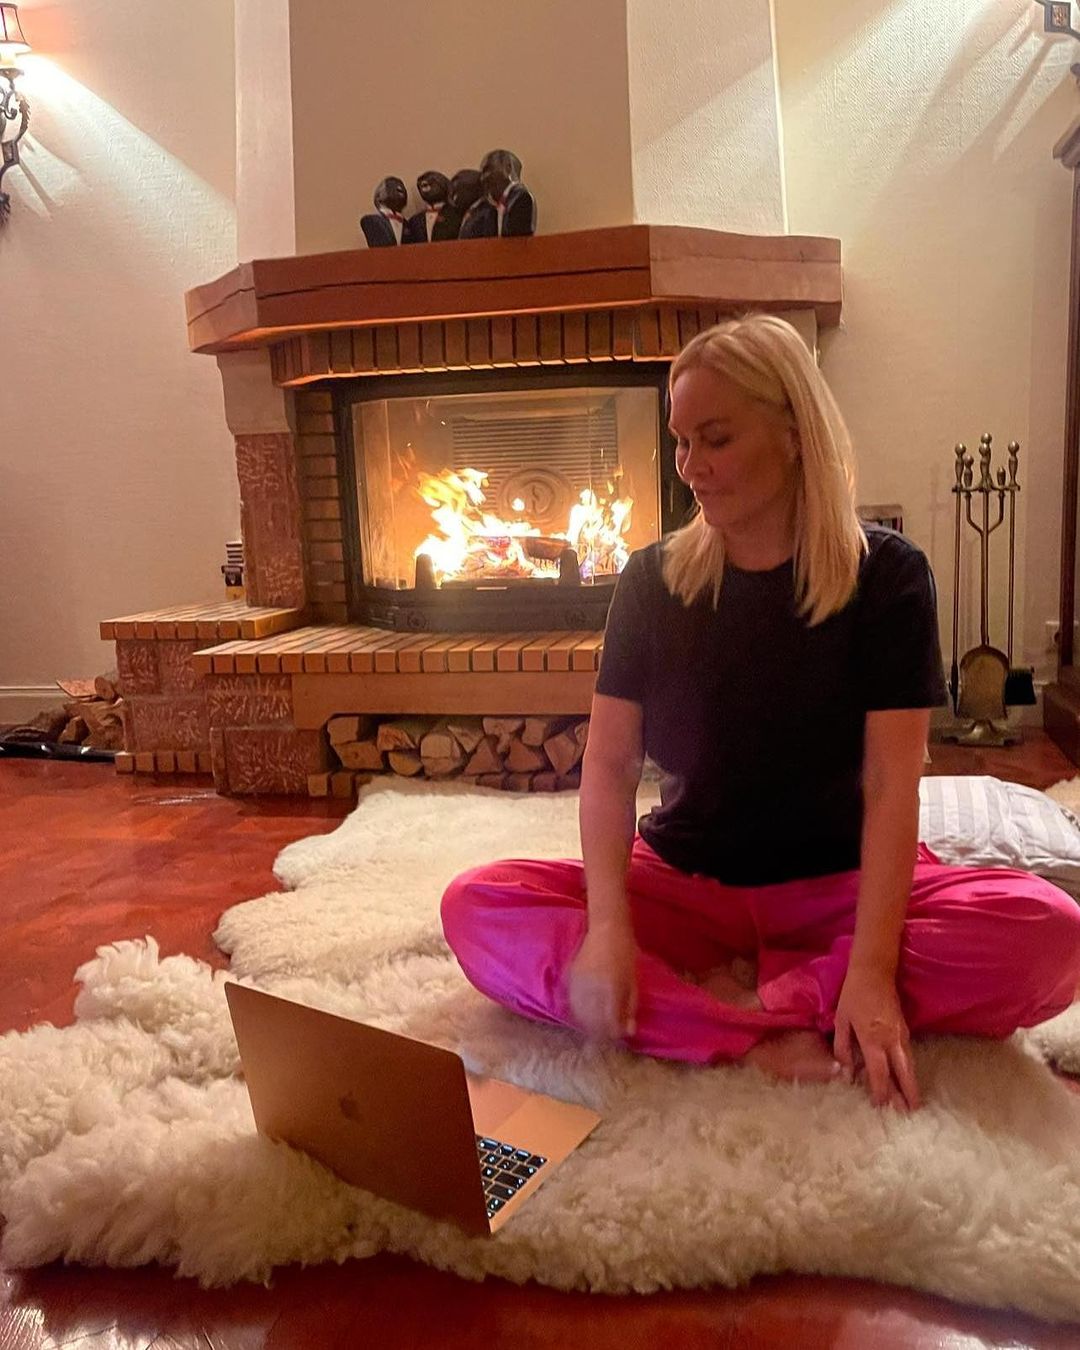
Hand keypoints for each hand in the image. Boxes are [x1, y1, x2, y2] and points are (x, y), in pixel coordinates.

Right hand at [567, 917, 637, 1043]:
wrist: (607, 927)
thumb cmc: (626, 952)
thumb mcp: (634, 981)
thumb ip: (630, 1007)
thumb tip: (629, 1031)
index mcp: (611, 987)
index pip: (610, 1021)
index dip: (615, 1032)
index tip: (618, 1036)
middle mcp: (593, 986)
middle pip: (593, 1021)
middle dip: (601, 1032)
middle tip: (607, 1035)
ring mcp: (578, 981)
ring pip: (578, 1013)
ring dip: (587, 1024)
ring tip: (594, 1027)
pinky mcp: (569, 976)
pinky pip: (570, 1001)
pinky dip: (576, 1011)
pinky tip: (583, 1014)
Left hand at [833, 966, 920, 1111]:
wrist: (875, 971)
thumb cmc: (854, 995)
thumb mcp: (842, 1020)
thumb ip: (843, 1047)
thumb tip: (846, 1072)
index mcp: (872, 1039)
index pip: (879, 1072)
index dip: (881, 1091)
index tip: (881, 1106)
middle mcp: (891, 1040)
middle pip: (903, 1072)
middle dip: (907, 1093)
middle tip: (910, 1112)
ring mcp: (901, 1034)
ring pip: (909, 1064)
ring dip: (911, 1083)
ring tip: (912, 1102)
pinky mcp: (906, 1029)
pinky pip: (908, 1054)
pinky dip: (908, 1069)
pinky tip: (907, 1077)